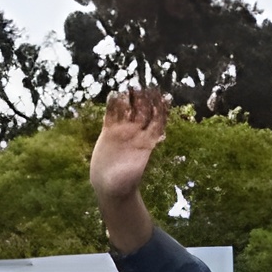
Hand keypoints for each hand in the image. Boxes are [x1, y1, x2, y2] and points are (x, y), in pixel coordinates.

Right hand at [90, 88, 165, 204]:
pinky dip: (113, 105)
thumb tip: (139, 163)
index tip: (162, 97)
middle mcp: (136, 134)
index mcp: (146, 144)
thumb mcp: (128, 177)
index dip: (160, 110)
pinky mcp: (109, 132)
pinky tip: (112, 94)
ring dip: (129, 99)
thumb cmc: (122, 184)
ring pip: (128, 111)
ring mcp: (123, 132)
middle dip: (145, 100)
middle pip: (143, 113)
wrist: (109, 186)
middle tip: (144, 86)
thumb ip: (133, 168)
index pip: (157, 122)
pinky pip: (112, 115)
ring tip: (129, 85)